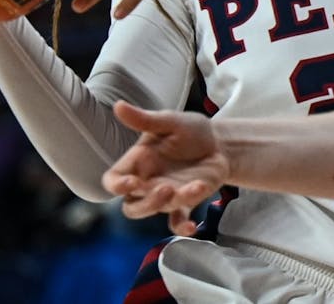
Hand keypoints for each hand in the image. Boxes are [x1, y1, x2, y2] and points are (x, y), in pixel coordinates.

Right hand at [103, 101, 229, 235]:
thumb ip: (145, 120)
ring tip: (194, 187)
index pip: (113, 181)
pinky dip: (183, 228)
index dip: (116, 187)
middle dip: (146, 203)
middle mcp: (148, 182)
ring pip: (156, 211)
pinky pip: (177, 222)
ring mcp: (166, 195)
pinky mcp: (185, 202)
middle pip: (131, 207)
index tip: (131, 183)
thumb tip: (118, 105)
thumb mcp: (170, 121)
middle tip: (166, 189)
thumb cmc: (190, 130)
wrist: (220, 142)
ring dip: (174, 203)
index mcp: (138, 162)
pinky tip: (194, 227)